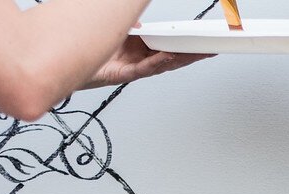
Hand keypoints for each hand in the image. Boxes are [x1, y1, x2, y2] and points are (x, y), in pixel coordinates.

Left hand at [84, 37, 209, 88]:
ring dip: (181, 59)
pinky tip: (168, 57)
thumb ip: (135, 27)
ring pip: (164, 64)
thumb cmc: (100, 53)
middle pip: (174, 58)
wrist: (77, 63)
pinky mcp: (126, 74)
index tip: (204, 43)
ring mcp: (136, 68)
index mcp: (145, 50)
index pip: (172, 48)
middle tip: (210, 50)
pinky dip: (158, 62)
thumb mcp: (122, 31)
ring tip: (196, 54)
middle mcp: (143, 61)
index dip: (189, 46)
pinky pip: (145, 68)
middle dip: (194, 55)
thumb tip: (143, 24)